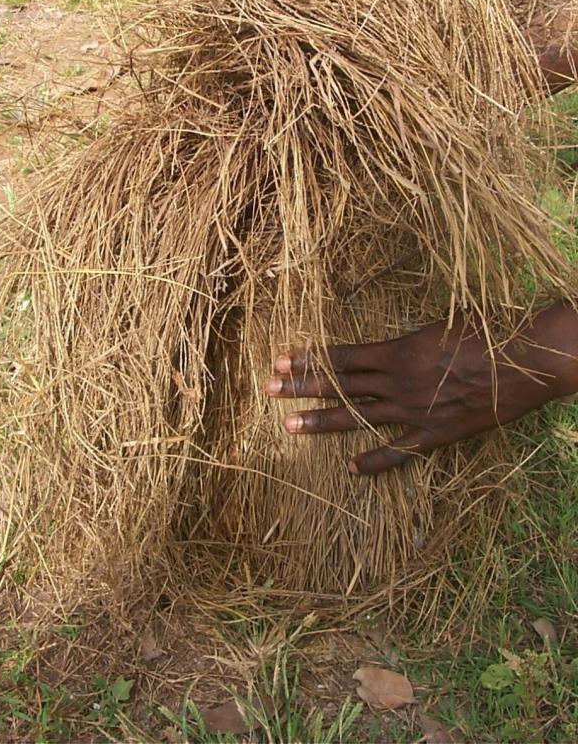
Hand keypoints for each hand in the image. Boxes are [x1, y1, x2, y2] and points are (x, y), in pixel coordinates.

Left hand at [265, 303, 577, 475]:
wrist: (523, 360)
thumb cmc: (485, 331)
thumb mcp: (439, 324)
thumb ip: (408, 339)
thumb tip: (387, 346)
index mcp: (398, 350)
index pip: (341, 356)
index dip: (310, 359)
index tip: (281, 360)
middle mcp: (398, 382)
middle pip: (340, 385)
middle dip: (301, 387)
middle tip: (269, 389)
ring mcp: (414, 411)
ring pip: (358, 418)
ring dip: (321, 422)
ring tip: (289, 426)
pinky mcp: (436, 434)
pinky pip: (399, 451)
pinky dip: (376, 461)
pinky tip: (352, 469)